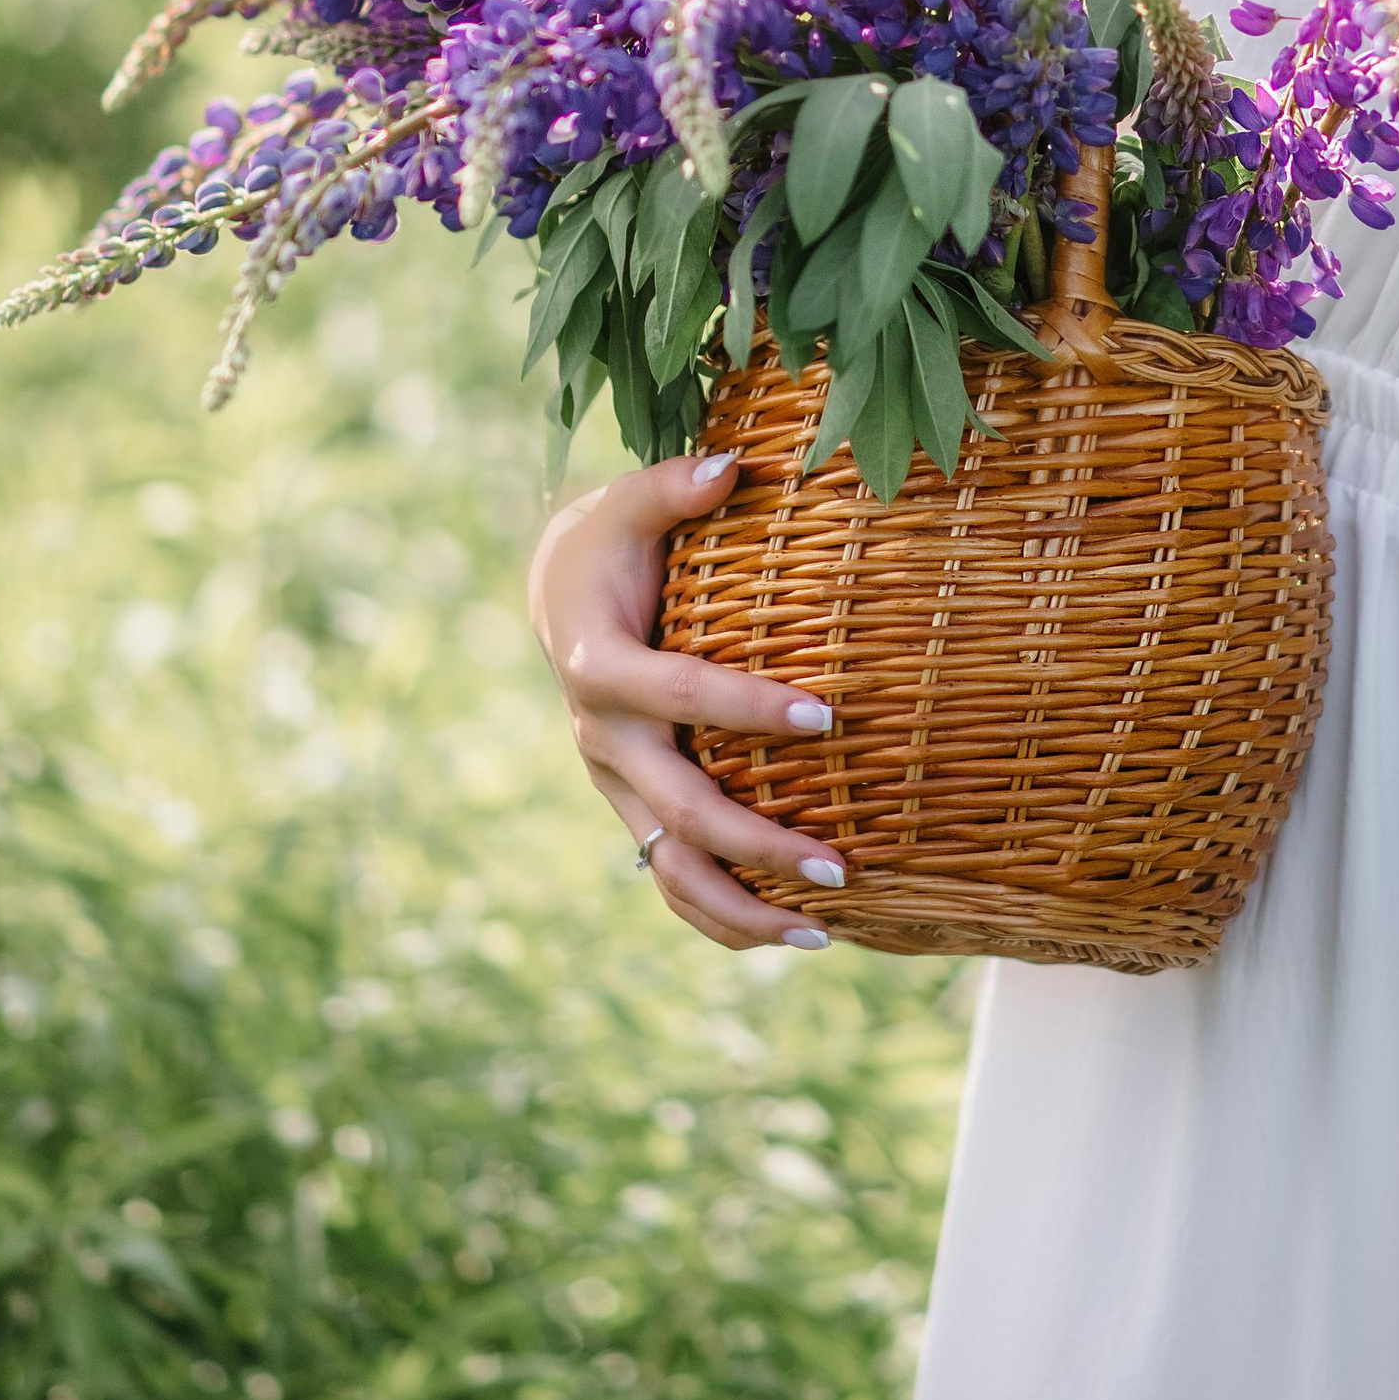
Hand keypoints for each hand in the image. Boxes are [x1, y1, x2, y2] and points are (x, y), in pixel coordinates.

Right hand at [527, 452, 845, 953]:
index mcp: (601, 664)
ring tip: (824, 933)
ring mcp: (613, 783)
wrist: (556, 596)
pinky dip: (718, 915)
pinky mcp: (629, 805)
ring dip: (742, 907)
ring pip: (669, 868)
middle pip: (680, 810)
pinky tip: (786, 934)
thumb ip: (675, 484)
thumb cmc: (609, 542)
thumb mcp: (628, 501)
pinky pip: (668, 877)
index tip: (828, 717)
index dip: (749, 709)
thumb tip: (733, 465)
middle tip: (842, 866)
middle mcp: (603, 738)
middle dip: (759, 843)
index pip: (681, 695)